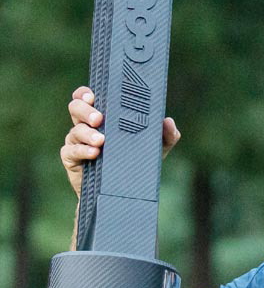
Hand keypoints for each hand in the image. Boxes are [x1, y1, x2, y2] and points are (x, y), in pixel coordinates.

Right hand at [60, 86, 180, 197]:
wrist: (121, 193)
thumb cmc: (135, 162)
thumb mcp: (155, 149)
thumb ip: (166, 135)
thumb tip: (168, 121)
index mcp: (103, 117)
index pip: (87, 97)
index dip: (85, 93)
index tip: (93, 96)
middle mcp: (86, 125)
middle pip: (76, 108)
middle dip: (85, 110)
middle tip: (99, 118)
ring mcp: (77, 142)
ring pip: (75, 130)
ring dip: (87, 133)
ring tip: (100, 140)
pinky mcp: (72, 159)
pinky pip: (71, 151)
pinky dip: (82, 150)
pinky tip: (94, 153)